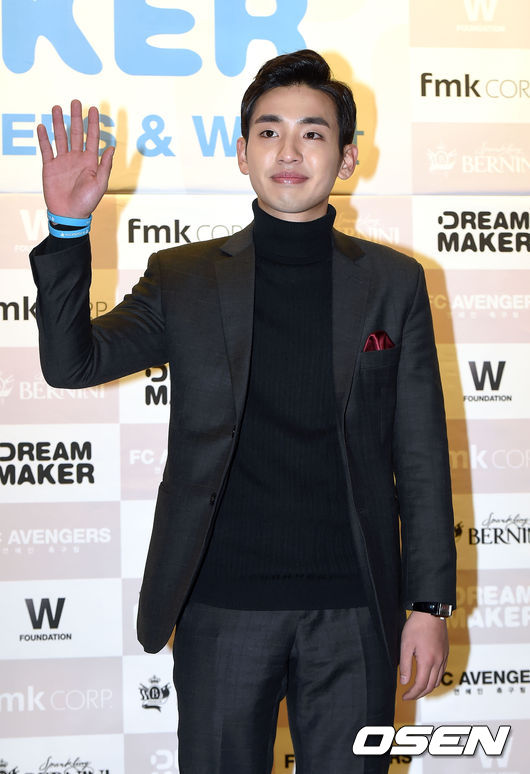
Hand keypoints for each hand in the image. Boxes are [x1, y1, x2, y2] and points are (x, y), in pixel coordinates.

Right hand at [37, 99, 113, 218]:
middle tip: (75, 102)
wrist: (69, 214)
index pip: (92, 138)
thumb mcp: (100, 184)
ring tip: (56, 108)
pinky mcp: (50, 166)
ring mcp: (63, 161)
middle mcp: (76, 158)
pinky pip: (46, 149)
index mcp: (90, 161)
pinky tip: (42, 126)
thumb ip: (105, 165)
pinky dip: (43, 138)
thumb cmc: (87, 202)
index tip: (93, 109)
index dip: (93, 123)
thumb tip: (111, 147)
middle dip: (76, 117)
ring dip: (58, 123)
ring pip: (60, 137)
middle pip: (75, 133)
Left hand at [399, 611, 448, 699]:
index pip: (420, 685)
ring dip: (427, 688)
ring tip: (417, 689)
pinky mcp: (446, 653)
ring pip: (438, 681)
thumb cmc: (416, 626)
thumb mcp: (405, 644)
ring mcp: (443, 658)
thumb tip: (404, 682)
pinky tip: (427, 677)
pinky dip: (434, 679)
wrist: (431, 612)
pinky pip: (442, 672)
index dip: (412, 694)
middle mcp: (438, 662)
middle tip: (409, 696)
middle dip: (419, 694)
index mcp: (427, 661)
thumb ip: (404, 664)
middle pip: (430, 686)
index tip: (404, 696)